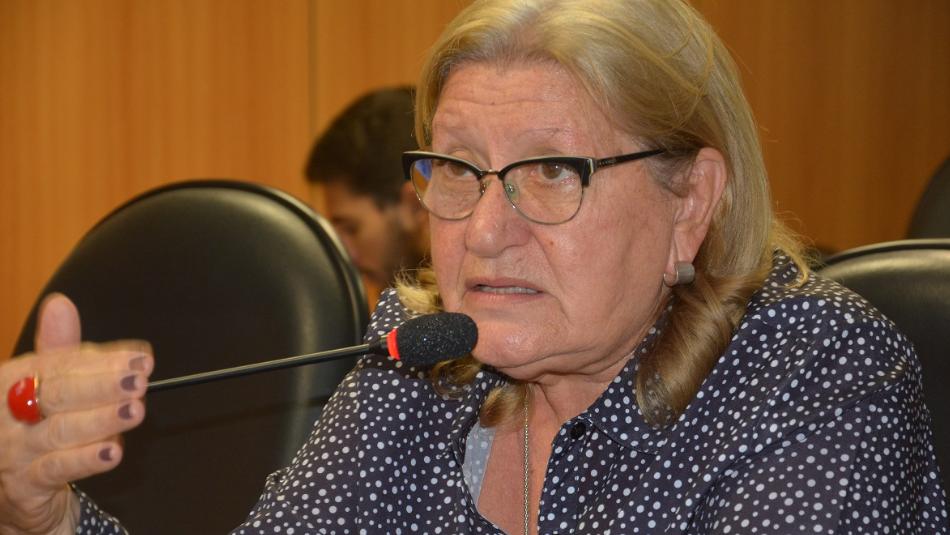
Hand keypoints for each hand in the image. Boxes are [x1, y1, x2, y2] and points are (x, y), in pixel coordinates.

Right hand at [0, 294, 152, 534]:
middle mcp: (5, 414)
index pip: (58, 365)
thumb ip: (61, 351)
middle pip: (57, 394)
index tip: (140, 359)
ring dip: (102, 419)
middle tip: (139, 380)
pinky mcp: (24, 485)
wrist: (14, 488)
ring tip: (135, 410)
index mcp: (9, 381)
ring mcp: (13, 451)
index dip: (101, 361)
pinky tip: (114, 452)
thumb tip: (60, 304)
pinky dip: (87, 459)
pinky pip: (57, 469)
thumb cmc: (35, 425)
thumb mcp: (46, 385)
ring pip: (60, 431)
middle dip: (102, 385)